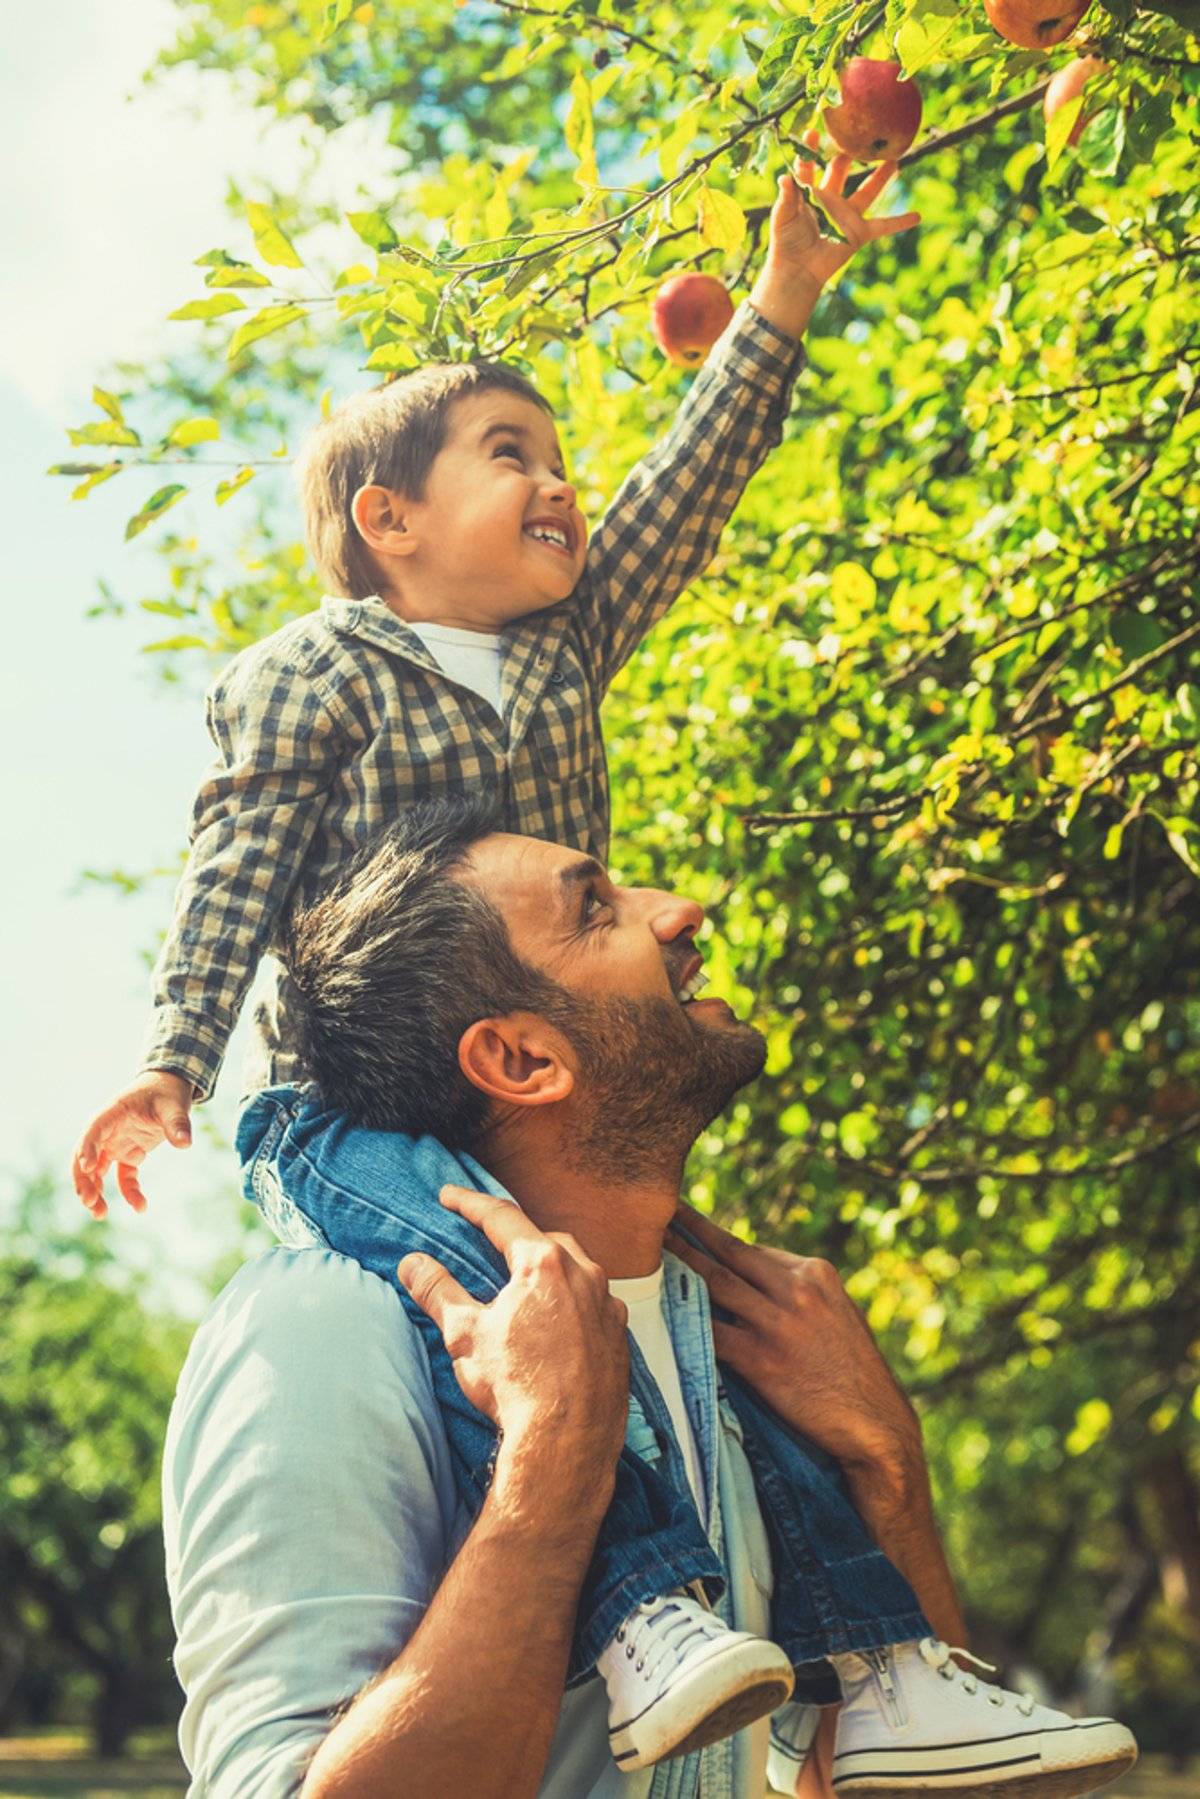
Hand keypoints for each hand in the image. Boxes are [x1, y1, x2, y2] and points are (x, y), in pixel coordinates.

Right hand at [72, 1071, 194, 1217]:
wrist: (169, 1088)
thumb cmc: (167, 1092)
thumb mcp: (174, 1104)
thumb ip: (177, 1122)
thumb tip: (185, 1143)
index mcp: (112, 1113)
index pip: (93, 1131)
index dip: (87, 1148)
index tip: (89, 1168)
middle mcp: (108, 1131)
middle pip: (86, 1156)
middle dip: (84, 1180)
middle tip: (90, 1202)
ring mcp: (116, 1144)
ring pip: (97, 1171)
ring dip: (96, 1192)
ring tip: (100, 1215)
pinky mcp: (128, 1154)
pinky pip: (123, 1177)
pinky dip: (129, 1192)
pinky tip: (140, 1207)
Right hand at [398, 1185, 629, 1477]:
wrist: (568, 1441)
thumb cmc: (515, 1386)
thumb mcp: (464, 1335)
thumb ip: (437, 1292)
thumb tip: (412, 1264)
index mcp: (543, 1263)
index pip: (501, 1217)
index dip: (470, 1204)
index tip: (448, 1196)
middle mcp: (584, 1273)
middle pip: (544, 1239)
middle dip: (515, 1235)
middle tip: (489, 1238)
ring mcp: (607, 1304)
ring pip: (576, 1268)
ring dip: (549, 1268)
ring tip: (524, 1281)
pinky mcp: (620, 1335)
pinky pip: (594, 1303)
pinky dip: (573, 1301)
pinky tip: (557, 1320)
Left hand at [665, 1200, 921, 1489]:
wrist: (876, 1424)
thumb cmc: (855, 1375)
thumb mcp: (838, 1315)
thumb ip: (800, 1294)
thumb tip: (756, 1281)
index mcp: (815, 1272)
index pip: (753, 1249)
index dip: (714, 1238)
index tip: (684, 1223)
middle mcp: (796, 1289)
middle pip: (727, 1252)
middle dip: (687, 1230)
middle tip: (654, 1211)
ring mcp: (777, 1323)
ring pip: (713, 1283)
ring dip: (676, 1263)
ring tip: (646, 1248)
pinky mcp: (762, 1359)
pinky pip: (710, 1331)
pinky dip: (683, 1318)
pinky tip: (658, 1309)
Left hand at [768, 129, 921, 290]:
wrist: (798, 270)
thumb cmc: (786, 243)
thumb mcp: (783, 216)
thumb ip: (786, 196)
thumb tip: (785, 176)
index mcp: (809, 194)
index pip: (809, 166)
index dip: (810, 150)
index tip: (812, 132)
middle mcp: (830, 200)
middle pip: (841, 171)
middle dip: (846, 156)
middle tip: (856, 139)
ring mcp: (846, 216)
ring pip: (867, 192)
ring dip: (881, 177)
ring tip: (893, 159)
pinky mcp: (858, 233)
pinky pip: (884, 226)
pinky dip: (901, 222)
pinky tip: (918, 216)